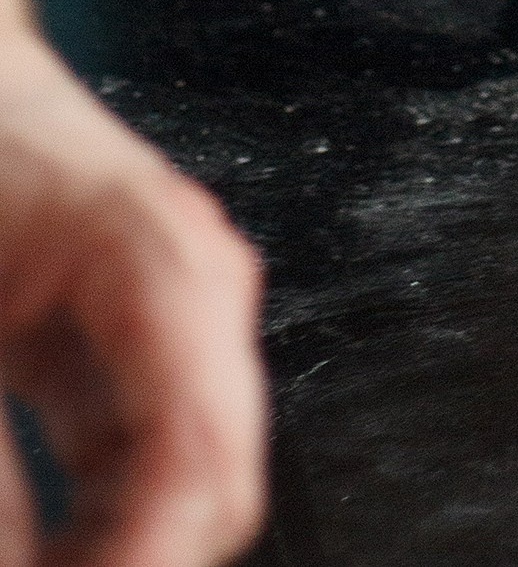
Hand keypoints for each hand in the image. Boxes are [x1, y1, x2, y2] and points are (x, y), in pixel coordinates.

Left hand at [0, 22, 265, 563]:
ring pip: (184, 483)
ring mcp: (181, 314)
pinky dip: (92, 525)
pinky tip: (38, 544)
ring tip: (37, 563)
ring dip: (113, 548)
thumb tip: (23, 556)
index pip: (202, 451)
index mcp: (163, 259)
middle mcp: (198, 287)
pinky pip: (142, 462)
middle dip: (138, 557)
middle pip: (215, 479)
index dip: (146, 561)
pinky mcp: (141, 341)